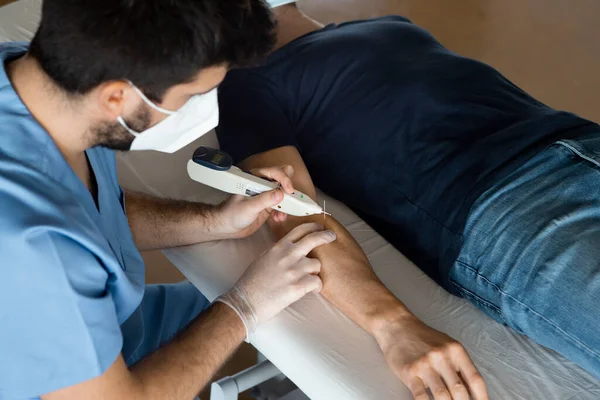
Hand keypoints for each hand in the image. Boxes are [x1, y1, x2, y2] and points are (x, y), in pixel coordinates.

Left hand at [213, 165, 294, 238]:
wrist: (227, 227)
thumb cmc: (232, 214)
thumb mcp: (248, 207)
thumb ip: (264, 200)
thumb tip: (280, 194)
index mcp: (255, 179)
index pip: (275, 172)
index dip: (284, 179)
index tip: (289, 191)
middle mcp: (262, 184)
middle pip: (283, 179)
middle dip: (289, 190)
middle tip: (291, 200)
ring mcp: (266, 195)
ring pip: (284, 194)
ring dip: (287, 203)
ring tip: (281, 215)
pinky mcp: (269, 205)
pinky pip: (282, 205)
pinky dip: (283, 211)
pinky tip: (278, 219)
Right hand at [216, 223, 335, 337]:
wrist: (246, 301)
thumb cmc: (252, 282)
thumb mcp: (264, 258)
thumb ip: (279, 251)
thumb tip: (291, 247)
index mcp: (278, 247)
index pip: (299, 230)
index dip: (312, 226)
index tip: (319, 227)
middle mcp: (287, 256)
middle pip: (313, 239)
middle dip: (325, 236)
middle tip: (331, 237)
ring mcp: (293, 271)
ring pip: (317, 264)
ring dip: (315, 272)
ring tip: (308, 279)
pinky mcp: (298, 286)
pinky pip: (317, 282)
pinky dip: (316, 286)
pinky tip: (311, 289)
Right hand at [376, 315, 487, 399]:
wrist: (396, 326)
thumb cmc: (423, 337)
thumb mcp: (446, 345)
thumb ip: (458, 364)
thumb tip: (472, 390)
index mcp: (456, 350)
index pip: (475, 379)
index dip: (483, 397)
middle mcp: (442, 356)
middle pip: (460, 390)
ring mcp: (425, 364)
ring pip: (442, 395)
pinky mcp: (409, 372)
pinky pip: (421, 396)